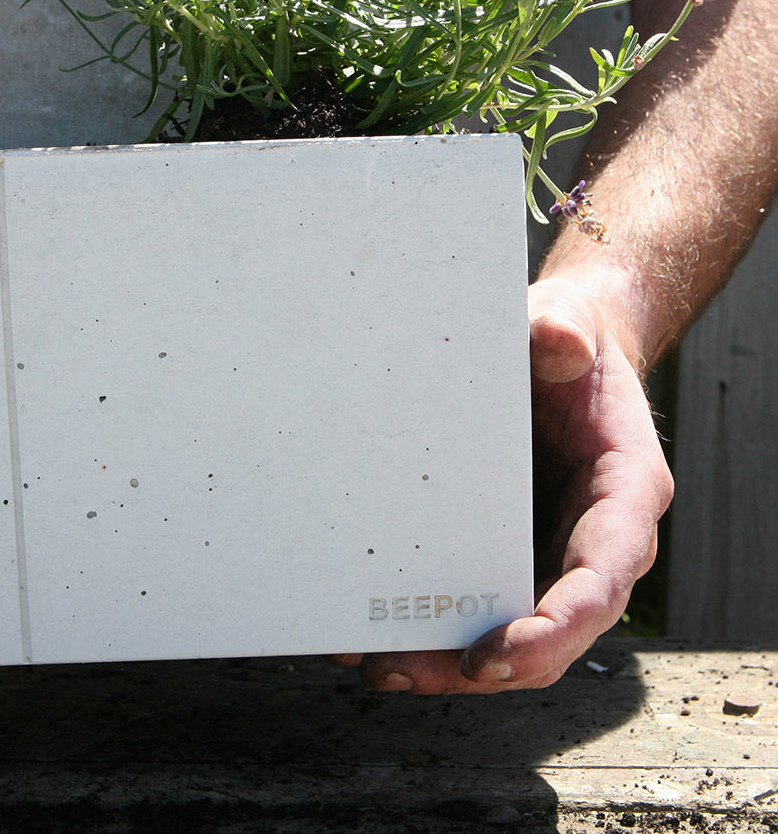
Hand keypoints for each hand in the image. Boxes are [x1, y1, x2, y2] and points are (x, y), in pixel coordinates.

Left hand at [334, 275, 672, 693]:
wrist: (555, 348)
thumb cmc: (566, 343)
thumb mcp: (568, 326)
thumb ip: (564, 331)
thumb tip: (556, 341)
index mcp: (622, 491)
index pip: (601, 579)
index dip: (555, 628)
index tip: (495, 654)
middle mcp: (592, 537)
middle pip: (549, 626)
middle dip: (481, 663)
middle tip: (402, 666)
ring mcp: (548, 549)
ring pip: (509, 627)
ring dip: (445, 657)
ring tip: (372, 659)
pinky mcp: (506, 547)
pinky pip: (476, 599)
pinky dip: (430, 622)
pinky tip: (370, 626)